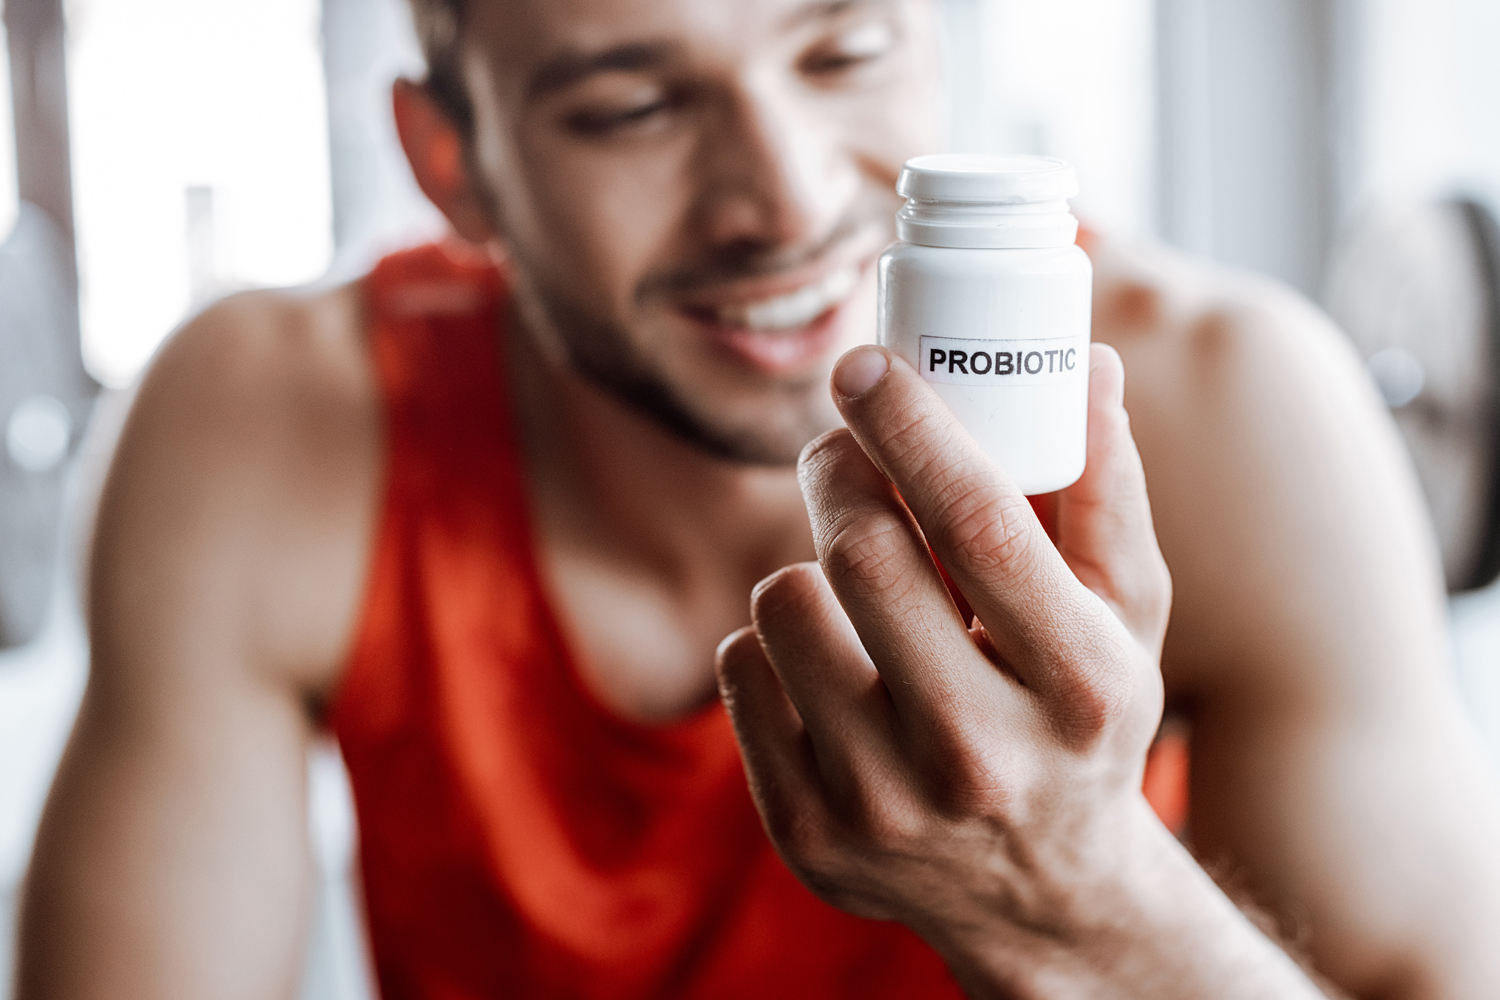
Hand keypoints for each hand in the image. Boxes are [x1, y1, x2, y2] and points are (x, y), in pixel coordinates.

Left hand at [717, 343, 1176, 992]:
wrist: (1043, 897)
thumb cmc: (1083, 724)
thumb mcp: (1126, 619)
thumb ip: (1105, 490)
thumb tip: (1084, 361)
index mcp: (1080, 689)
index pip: (982, 525)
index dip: (913, 426)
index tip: (866, 363)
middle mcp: (982, 759)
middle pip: (864, 556)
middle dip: (838, 472)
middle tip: (841, 452)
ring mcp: (884, 807)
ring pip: (783, 605)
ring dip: (805, 564)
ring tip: (850, 584)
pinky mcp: (806, 834)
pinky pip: (740, 669)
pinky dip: (771, 640)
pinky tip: (825, 661)